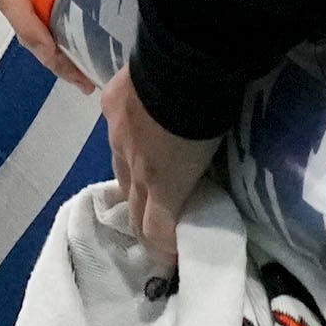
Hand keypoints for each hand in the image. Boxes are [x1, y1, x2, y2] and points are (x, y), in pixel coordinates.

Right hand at [0, 0, 145, 83]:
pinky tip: (86, 56)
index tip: (54, 52)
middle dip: (42, 48)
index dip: (27, 25)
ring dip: (50, 50)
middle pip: (17, 11)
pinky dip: (58, 37)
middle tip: (79, 79)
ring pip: (28, 16)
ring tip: (85, 78)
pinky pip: (43, 11)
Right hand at [103, 71, 219, 268]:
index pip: (154, 229)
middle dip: (141, 223)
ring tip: (143, 182)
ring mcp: (118, 135)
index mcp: (164, 183)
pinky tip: (138, 128)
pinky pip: (116, 130)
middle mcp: (134, 166)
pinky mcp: (110, 105)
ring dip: (131, 182)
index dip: (160, 247)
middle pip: (131, 207)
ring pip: (118, 169)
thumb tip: (202, 181)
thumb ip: (201, 174)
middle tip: (154, 229)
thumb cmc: (212, 115)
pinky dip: (127, 138)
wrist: (185, 68)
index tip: (170, 257)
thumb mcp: (214, 156)